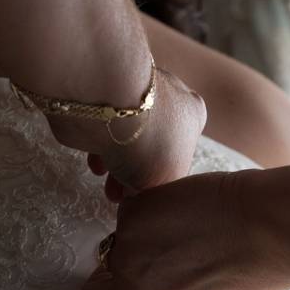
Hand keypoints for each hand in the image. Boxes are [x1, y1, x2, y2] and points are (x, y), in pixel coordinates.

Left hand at [49, 68, 206, 201]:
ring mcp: (134, 92)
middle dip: (135, 176)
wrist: (109, 105)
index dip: (162, 180)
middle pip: (152, 146)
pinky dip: (101, 146)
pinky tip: (96, 164)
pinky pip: (104, 126)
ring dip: (116, 165)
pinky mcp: (103, 93)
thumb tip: (141, 193)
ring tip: (106, 186)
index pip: (181, 154)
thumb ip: (158, 189)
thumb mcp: (164, 181)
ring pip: (127, 137)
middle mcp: (169, 98)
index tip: (144, 196)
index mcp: (193, 116)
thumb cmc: (148, 143)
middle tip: (122, 197)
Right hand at [80, 168, 289, 289]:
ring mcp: (127, 253)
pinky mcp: (133, 215)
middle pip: (106, 269)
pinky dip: (153, 206)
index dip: (117, 285)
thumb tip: (143, 281)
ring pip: (120, 235)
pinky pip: (132, 209)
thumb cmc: (252, 271)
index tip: (137, 272)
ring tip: (186, 227)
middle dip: (128, 256)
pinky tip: (187, 209)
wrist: (270, 230)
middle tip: (165, 245)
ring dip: (143, 230)